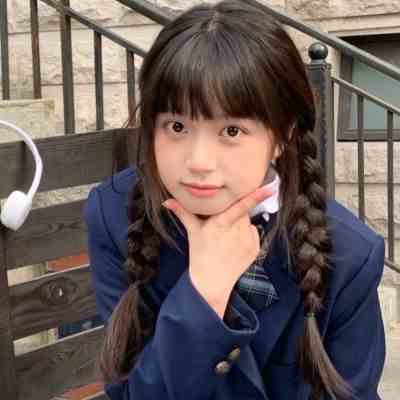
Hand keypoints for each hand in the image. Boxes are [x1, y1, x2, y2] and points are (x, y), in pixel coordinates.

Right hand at [162, 186, 275, 315]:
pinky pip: (253, 233)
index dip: (255, 196)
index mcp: (221, 224)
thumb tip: (167, 201)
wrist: (211, 281)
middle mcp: (237, 232)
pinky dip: (246, 234)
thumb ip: (182, 213)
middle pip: (242, 212)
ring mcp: (248, 241)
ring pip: (247, 222)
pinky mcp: (255, 249)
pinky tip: (234, 244)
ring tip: (227, 236)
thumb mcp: (192, 231)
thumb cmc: (200, 254)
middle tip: (223, 224)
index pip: (241, 206)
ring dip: (240, 224)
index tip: (269, 188)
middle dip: (234, 213)